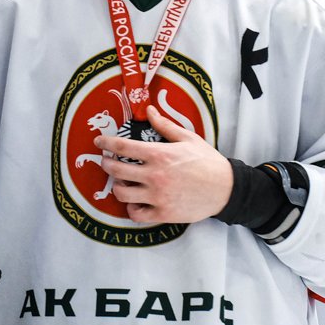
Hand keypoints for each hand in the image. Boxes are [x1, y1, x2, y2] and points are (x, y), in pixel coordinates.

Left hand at [92, 105, 232, 224]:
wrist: (225, 188)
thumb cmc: (207, 161)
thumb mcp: (188, 138)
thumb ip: (165, 125)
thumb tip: (149, 109)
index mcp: (159, 154)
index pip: (123, 146)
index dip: (106, 142)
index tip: (99, 142)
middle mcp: (155, 175)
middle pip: (116, 170)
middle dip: (106, 164)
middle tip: (106, 161)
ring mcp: (157, 196)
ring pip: (122, 193)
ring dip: (117, 186)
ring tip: (122, 181)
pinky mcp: (163, 213)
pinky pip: (136, 214)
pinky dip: (131, 208)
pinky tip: (134, 201)